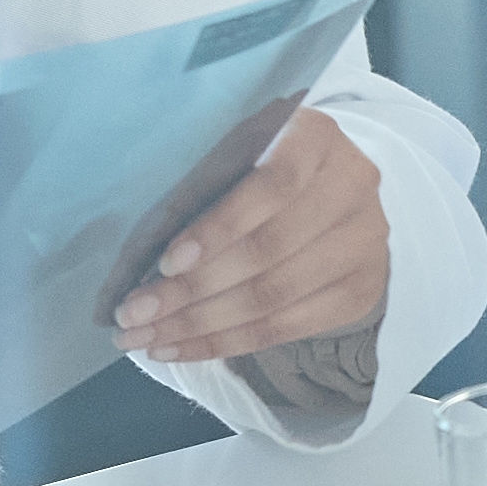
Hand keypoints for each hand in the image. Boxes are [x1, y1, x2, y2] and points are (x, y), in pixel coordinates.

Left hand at [110, 105, 388, 375]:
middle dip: (189, 292)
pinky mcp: (360, 292)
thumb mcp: (230, 159)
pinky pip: (286, 329)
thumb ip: (188, 204)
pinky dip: (225, 343)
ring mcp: (364, 244)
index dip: (218, 228)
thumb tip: (122, 279)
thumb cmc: (264, 165)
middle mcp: (352, 188)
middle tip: (131, 318)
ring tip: (144, 339)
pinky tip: (178, 348)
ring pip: (273, 299)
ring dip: (198, 326)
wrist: (338, 187)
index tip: (164, 263)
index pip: (272, 187)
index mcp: (316, 137)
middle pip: (268, 252)